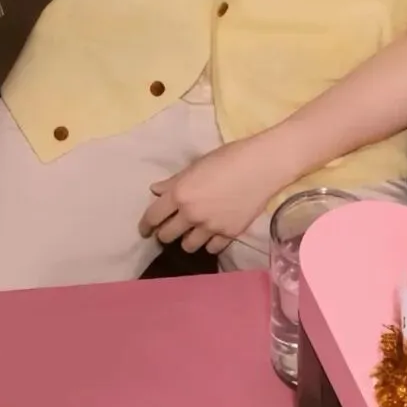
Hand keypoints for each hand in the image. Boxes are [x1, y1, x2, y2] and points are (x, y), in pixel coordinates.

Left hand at [139, 137, 280, 257]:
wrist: (262, 166)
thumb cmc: (228, 158)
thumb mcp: (196, 165)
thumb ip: (174, 182)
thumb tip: (155, 191)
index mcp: (179, 194)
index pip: (153, 217)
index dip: (146, 226)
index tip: (145, 230)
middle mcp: (191, 214)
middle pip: (167, 236)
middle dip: (165, 234)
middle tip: (170, 229)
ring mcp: (210, 227)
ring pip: (188, 246)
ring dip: (187, 240)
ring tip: (192, 233)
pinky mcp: (229, 234)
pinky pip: (211, 248)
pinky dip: (209, 243)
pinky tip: (212, 235)